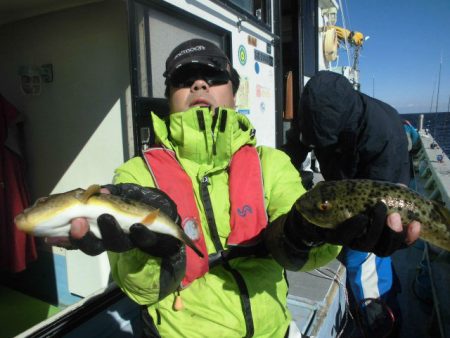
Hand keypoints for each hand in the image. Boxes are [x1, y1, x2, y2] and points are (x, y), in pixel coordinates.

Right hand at [48, 184, 181, 256]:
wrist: (162, 212)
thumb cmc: (133, 203)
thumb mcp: (115, 196)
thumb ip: (102, 196)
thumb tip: (97, 193)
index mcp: (98, 232)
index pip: (79, 239)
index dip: (65, 238)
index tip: (48, 235)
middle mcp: (111, 240)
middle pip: (94, 246)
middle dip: (84, 236)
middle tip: (78, 223)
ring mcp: (129, 240)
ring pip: (116, 243)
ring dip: (109, 231)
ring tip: (106, 218)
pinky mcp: (149, 238)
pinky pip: (144, 238)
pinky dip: (140, 232)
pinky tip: (137, 226)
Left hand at [320, 202, 420, 255]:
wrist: (326, 209)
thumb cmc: (354, 205)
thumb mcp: (372, 199)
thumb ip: (386, 195)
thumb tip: (400, 187)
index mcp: (381, 238)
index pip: (399, 245)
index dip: (409, 238)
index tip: (417, 224)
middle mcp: (368, 244)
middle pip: (385, 249)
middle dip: (392, 233)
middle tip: (393, 215)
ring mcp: (351, 242)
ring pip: (368, 245)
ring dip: (376, 228)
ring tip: (379, 208)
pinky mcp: (335, 238)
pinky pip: (345, 237)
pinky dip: (354, 227)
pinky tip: (361, 217)